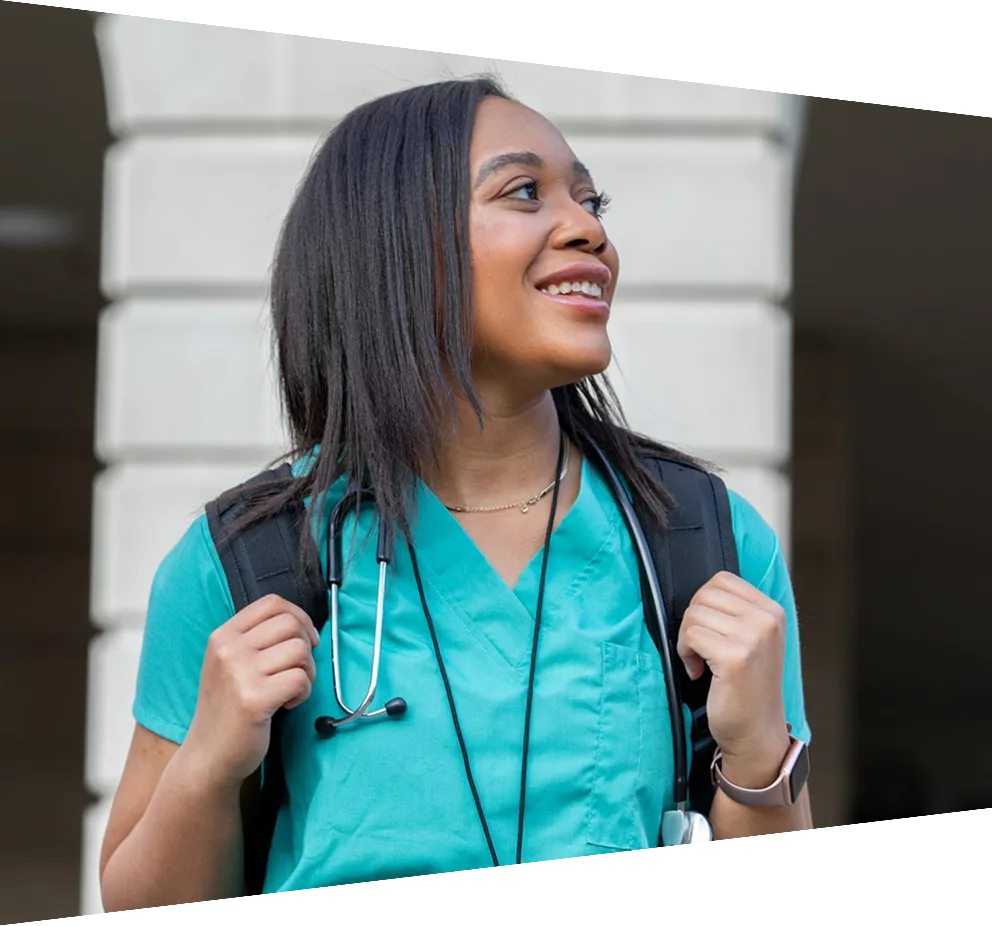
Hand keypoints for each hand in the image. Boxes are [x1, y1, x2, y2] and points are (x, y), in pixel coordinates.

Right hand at [183, 594, 319, 789]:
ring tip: (290, 690)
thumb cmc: (229, 708)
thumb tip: (302, 625)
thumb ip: (256, 639)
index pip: (272, 604)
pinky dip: (303, 692)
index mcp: (223, 636)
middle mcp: (228, 650)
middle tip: (297, 670)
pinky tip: (287, 704)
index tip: (305, 638)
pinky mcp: (254, 699)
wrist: (209, 755)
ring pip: (300, 650)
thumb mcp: (230, 663)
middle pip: (291, 624)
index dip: (299, 616)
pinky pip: (300, 679)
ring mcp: (239, 674)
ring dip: (307, 672)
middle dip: (306, 646)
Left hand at [676, 572, 789, 783]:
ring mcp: (753, 637)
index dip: (703, 603)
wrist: (756, 732)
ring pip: (693, 614)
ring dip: (687, 640)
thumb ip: (734, 612)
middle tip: (700, 649)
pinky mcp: (735, 657)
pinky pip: (691, 636)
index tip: (709, 630)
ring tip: (701, 662)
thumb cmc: (746, 686)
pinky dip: (685, 654)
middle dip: (692, 621)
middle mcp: (766, 619)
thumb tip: (699, 593)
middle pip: (703, 594)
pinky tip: (698, 672)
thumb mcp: (752, 639)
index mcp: (771, 610)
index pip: (721, 579)